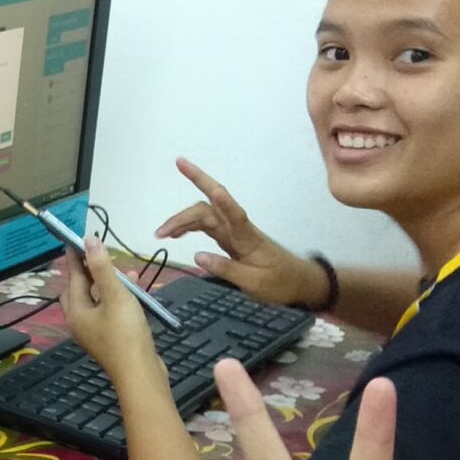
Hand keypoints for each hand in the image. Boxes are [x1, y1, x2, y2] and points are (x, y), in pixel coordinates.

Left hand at [60, 238, 157, 381]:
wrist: (141, 374)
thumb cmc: (125, 334)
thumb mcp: (115, 296)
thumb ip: (103, 268)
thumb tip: (90, 241)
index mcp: (76, 311)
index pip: (73, 277)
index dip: (76, 257)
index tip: (77, 238)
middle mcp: (81, 322)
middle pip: (79, 290)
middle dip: (88, 271)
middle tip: (99, 255)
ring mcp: (95, 332)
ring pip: (97, 300)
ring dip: (108, 283)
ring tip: (122, 269)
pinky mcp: (111, 338)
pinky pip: (110, 311)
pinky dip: (118, 297)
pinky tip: (135, 288)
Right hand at [157, 158, 329, 308]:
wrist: (300, 283)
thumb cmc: (281, 283)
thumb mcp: (254, 284)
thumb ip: (226, 269)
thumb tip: (197, 255)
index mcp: (247, 237)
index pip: (229, 210)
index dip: (214, 194)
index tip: (195, 175)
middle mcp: (238, 229)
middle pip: (208, 209)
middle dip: (182, 214)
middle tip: (159, 230)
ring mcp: (234, 232)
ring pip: (204, 216)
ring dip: (182, 221)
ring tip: (161, 234)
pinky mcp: (231, 239)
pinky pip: (207, 227)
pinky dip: (190, 228)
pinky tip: (177, 235)